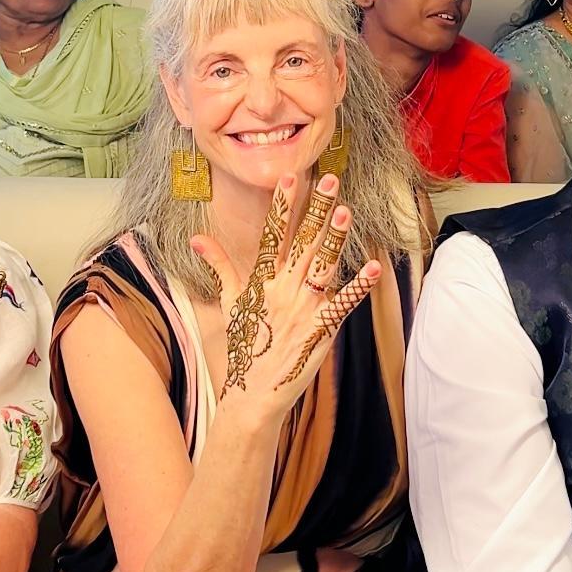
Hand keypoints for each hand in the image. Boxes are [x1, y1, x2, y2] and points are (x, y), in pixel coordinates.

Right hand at [192, 172, 381, 413]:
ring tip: (346, 211)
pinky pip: (342, 305)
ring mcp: (302, 310)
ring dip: (335, 239)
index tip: (291, 177)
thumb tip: (198, 238)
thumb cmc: (243, 345)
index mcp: (262, 281)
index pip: (273, 235)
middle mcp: (283, 290)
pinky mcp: (320, 331)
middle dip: (317, 210)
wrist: (253, 394)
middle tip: (330, 180)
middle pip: (302, 243)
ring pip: (322, 266)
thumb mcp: (231, 302)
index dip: (283, 205)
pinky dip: (358, 288)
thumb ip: (220, 265)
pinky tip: (373, 268)